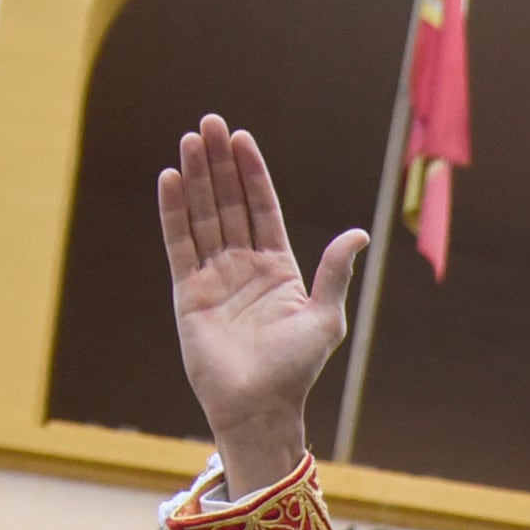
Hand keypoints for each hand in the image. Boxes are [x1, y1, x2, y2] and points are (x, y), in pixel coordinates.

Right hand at [157, 116, 366, 492]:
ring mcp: (213, 278)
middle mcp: (243, 268)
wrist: (259, 407)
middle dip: (219, 164)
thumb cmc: (295, 370)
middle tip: (210, 123)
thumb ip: (336, 272)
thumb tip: (360, 233)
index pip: (262, 209)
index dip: (252, 175)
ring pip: (202, 216)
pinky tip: (169, 177)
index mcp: (278, 270)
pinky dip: (173, 211)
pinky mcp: (187, 292)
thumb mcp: (325, 317)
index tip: (243, 138)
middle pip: (228, 204)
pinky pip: (179, 243)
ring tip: (190, 139)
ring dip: (195, 178)